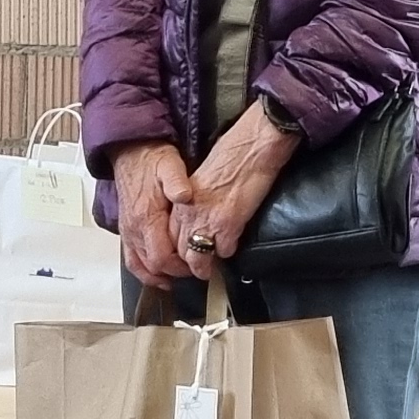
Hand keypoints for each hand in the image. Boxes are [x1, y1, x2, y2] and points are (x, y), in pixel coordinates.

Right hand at [112, 142, 196, 287]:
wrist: (131, 151)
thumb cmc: (152, 159)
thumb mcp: (170, 165)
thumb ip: (177, 182)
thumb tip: (185, 196)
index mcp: (146, 217)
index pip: (161, 257)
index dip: (180, 267)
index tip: (198, 265)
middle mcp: (134, 228)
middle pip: (152, 266)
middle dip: (174, 272)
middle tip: (194, 270)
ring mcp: (128, 230)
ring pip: (139, 265)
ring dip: (158, 275)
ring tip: (177, 278)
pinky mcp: (127, 228)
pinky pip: (131, 258)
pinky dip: (144, 270)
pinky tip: (157, 274)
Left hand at [173, 105, 294, 283]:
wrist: (252, 147)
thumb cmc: (230, 156)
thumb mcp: (200, 180)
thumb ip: (192, 201)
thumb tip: (194, 215)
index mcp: (180, 201)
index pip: (167, 236)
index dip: (174, 250)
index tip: (181, 254)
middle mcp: (188, 214)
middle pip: (179, 252)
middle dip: (186, 264)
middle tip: (195, 269)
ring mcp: (207, 221)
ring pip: (197, 258)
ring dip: (204, 267)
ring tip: (209, 271)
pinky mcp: (229, 225)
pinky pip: (225, 251)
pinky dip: (229, 251)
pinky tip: (232, 245)